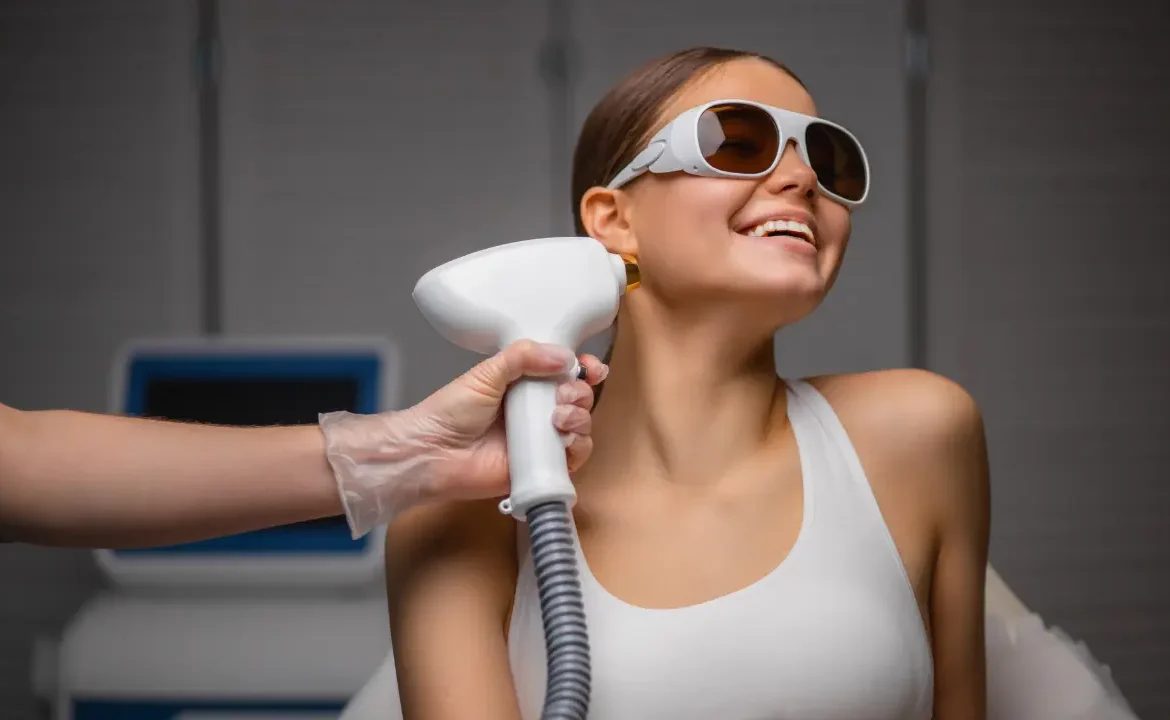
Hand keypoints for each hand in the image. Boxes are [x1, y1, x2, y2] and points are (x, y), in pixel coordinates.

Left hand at [403, 340, 606, 500]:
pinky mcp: (542, 467)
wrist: (433, 453)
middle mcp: (537, 410)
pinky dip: (578, 446)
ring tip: (557, 417)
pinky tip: (563, 438)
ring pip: (581, 426)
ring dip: (579, 417)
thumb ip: (523, 356)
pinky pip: (574, 457)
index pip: (565, 372)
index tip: (590, 367)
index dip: (583, 368)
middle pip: (579, 398)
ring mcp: (541, 439)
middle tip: (561, 395)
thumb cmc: (452, 411)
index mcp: (525, 384)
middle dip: (579, 392)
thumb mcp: (486, 373)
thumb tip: (566, 356)